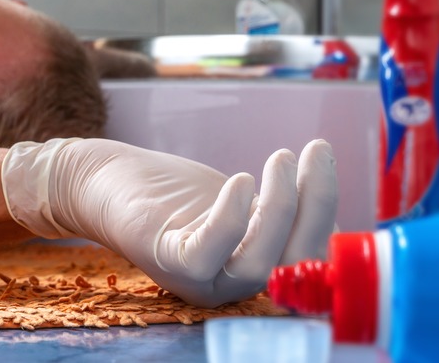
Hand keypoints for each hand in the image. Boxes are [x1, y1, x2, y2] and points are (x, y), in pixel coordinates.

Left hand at [1, 138, 336, 307]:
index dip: (332, 229)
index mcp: (245, 275)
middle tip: (316, 152)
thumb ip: (274, 214)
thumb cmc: (173, 193)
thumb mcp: (235, 203)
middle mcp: (224, 287)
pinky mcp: (164, 257)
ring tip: (285, 156)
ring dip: (282, 207)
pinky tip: (243, 180)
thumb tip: (327, 206)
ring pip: (258, 262)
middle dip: (316, 207)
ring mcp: (194, 278)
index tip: (331, 176)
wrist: (106, 179)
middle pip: (291, 265)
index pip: (304, 268)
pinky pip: (208, 250)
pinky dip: (232, 216)